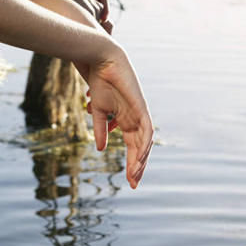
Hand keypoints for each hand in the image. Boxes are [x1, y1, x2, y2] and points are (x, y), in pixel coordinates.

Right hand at [83, 49, 152, 188]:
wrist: (101, 61)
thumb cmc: (99, 83)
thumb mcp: (99, 111)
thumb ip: (101, 130)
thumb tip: (102, 149)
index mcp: (126, 122)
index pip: (133, 148)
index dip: (132, 164)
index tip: (129, 181)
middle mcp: (136, 120)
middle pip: (141, 149)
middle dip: (137, 167)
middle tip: (134, 184)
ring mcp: (140, 114)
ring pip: (145, 143)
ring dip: (141, 160)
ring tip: (135, 175)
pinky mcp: (141, 107)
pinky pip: (147, 130)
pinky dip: (144, 145)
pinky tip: (140, 158)